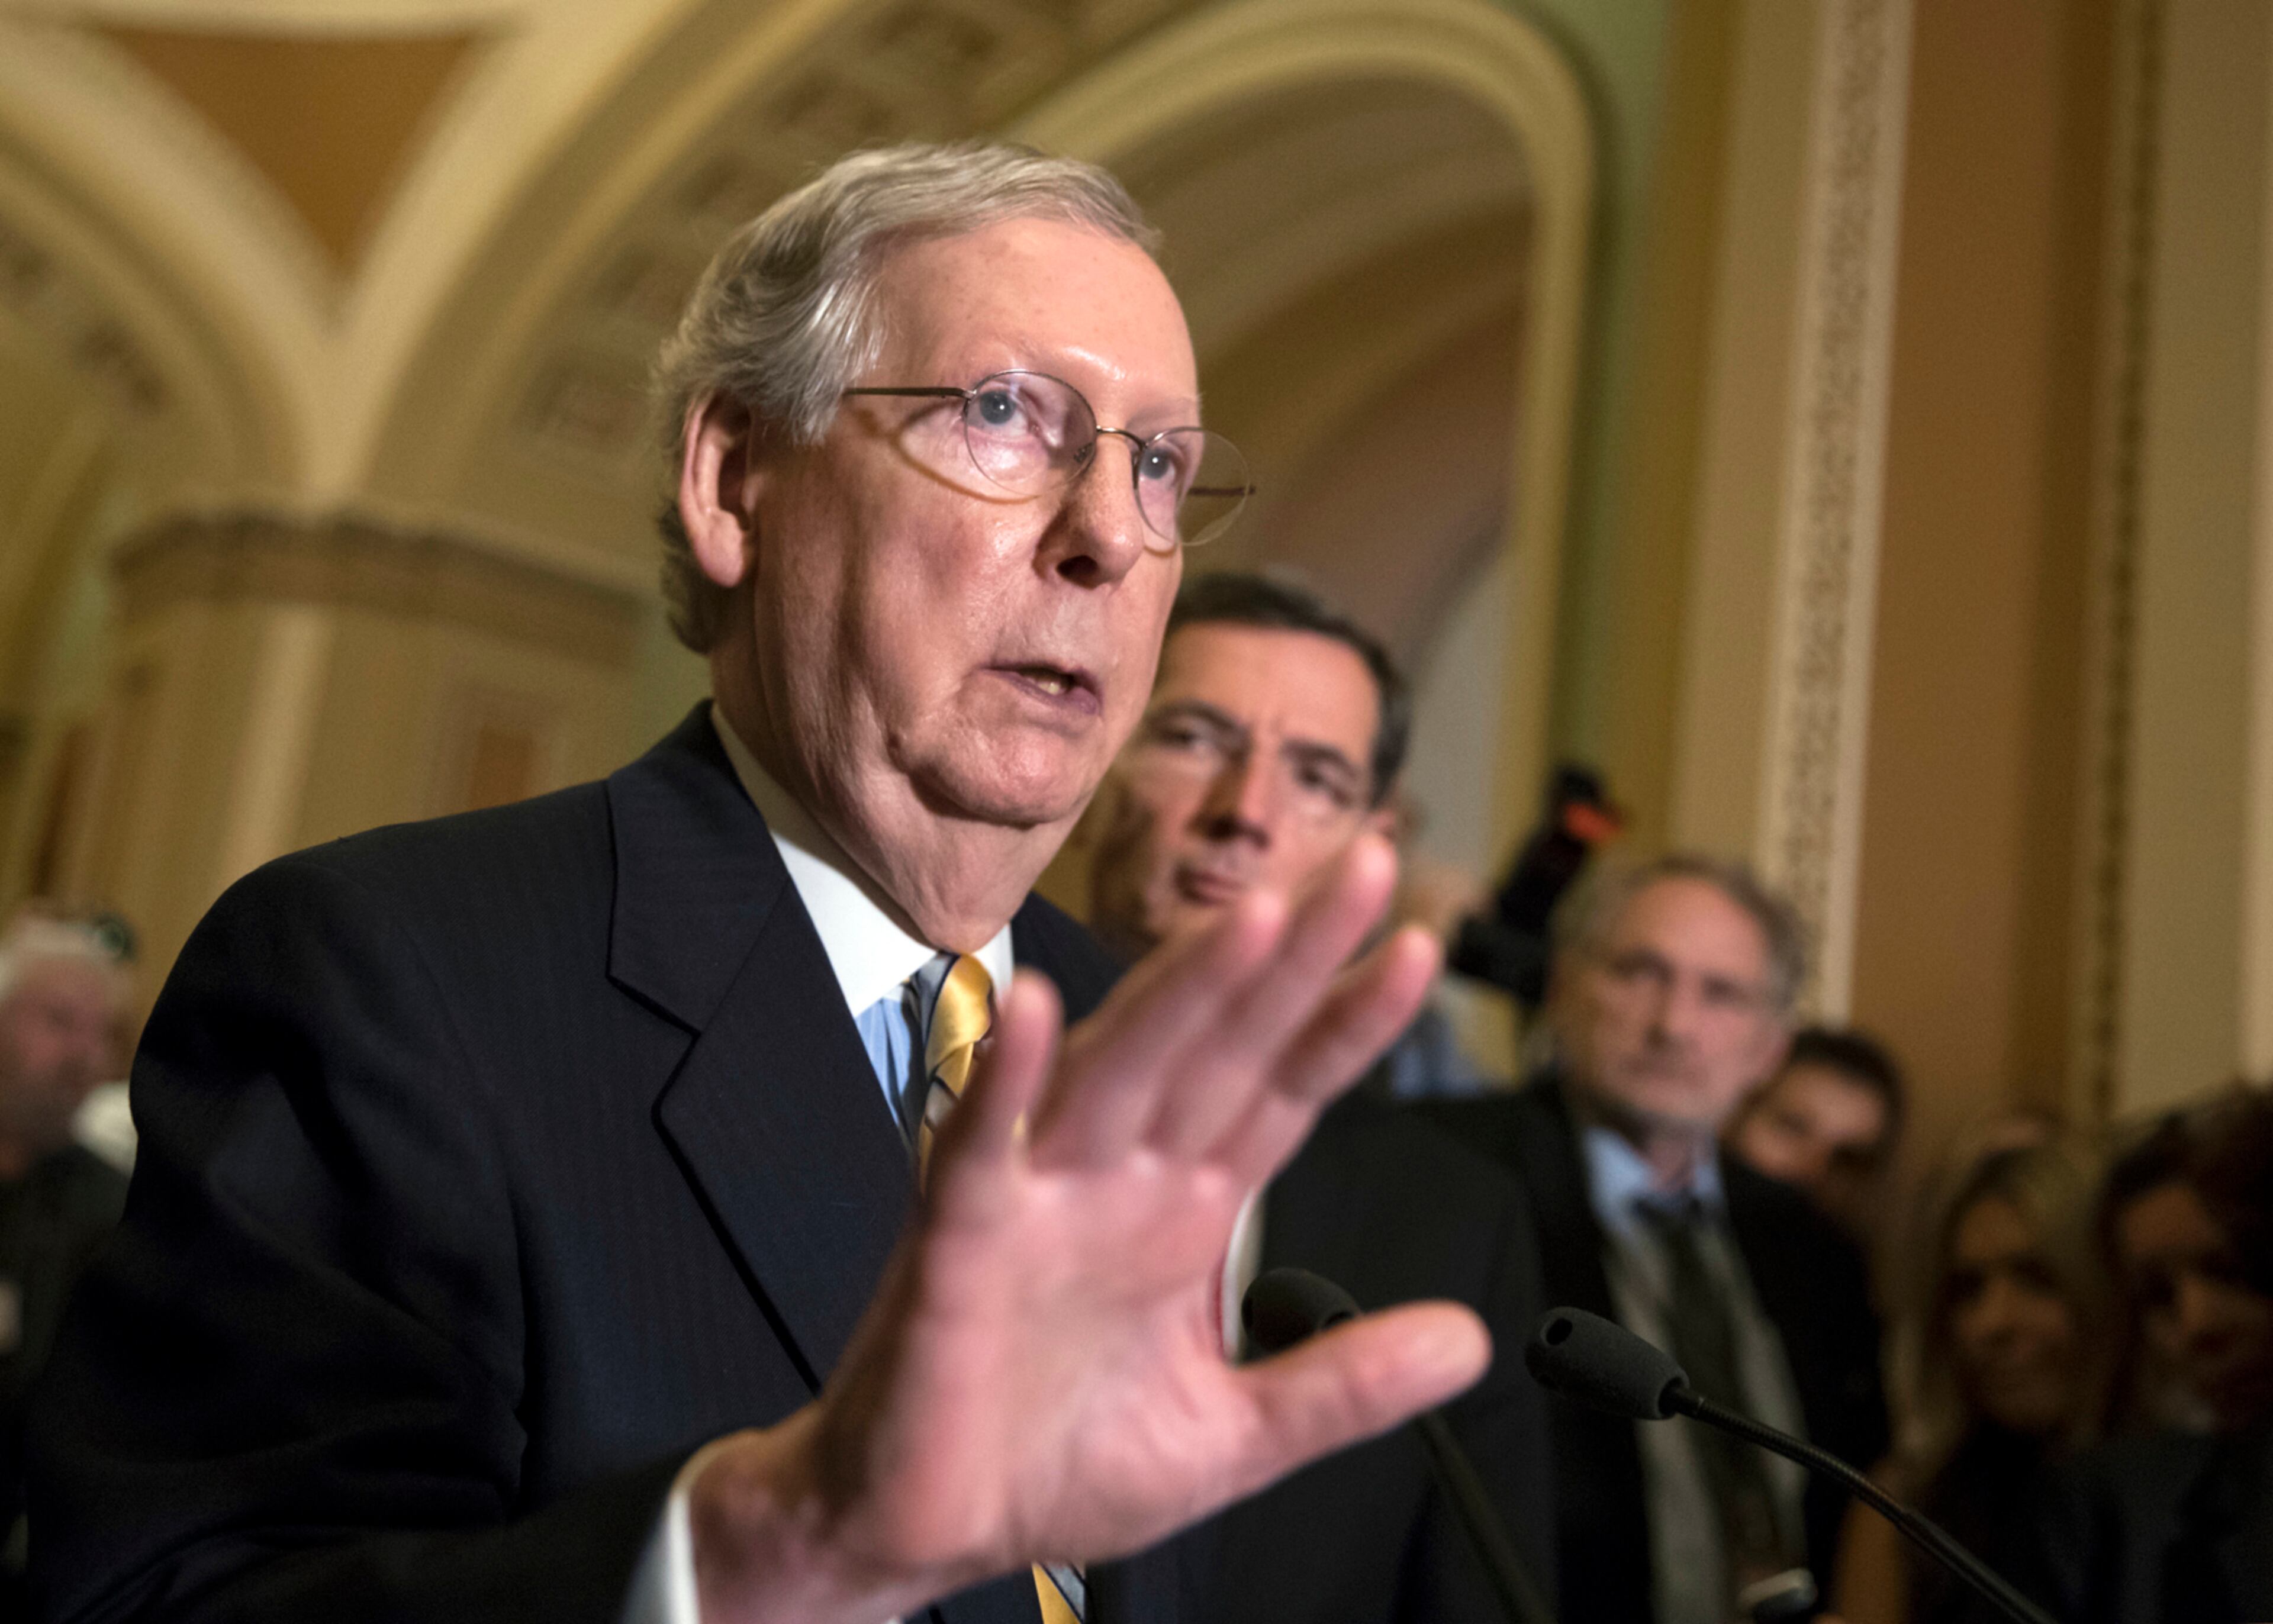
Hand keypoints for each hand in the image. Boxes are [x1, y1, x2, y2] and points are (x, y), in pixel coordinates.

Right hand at [686, 834, 1489, 1622]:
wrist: (925, 1531)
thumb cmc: (1052, 1463)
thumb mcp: (1232, 1435)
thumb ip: (1342, 1383)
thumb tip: (1467, 1342)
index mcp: (1183, 1212)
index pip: (1284, 1092)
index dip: (1348, 1021)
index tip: (1419, 948)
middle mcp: (1119, 1181)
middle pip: (1220, 1047)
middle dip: (1293, 960)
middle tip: (1367, 867)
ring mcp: (1039, 1198)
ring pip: (1120, 1068)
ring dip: (1182, 992)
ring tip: (1255, 918)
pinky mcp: (956, 1242)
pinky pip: (979, 1147)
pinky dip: (1003, 1079)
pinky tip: (1030, 1011)